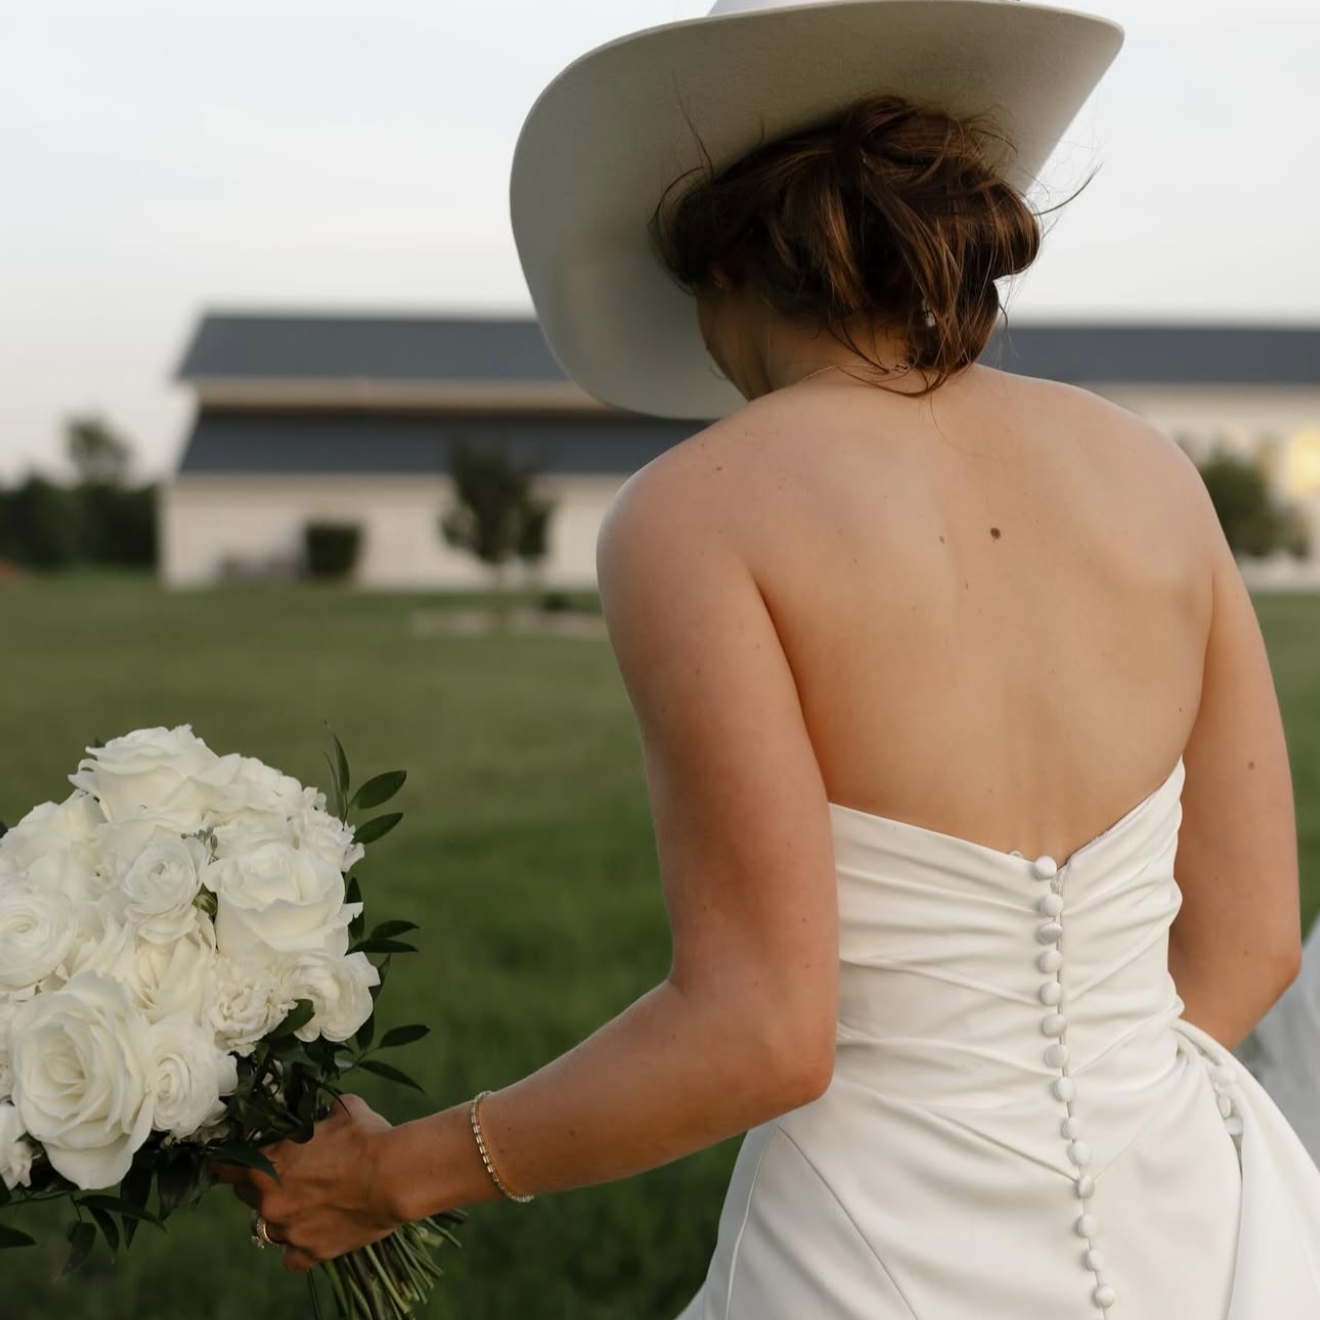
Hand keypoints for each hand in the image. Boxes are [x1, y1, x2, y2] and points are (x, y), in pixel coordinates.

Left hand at [211, 1094, 400, 1272]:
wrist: (394, 1175)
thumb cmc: (366, 1136)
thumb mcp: (341, 1110)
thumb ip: (319, 1115)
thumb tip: (321, 1111)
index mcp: (267, 1165)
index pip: (226, 1168)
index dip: (229, 1162)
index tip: (232, 1161)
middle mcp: (269, 1203)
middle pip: (247, 1196)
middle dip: (261, 1185)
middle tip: (287, 1174)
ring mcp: (288, 1232)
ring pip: (268, 1227)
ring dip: (281, 1214)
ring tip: (307, 1202)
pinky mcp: (310, 1252)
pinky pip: (290, 1255)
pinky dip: (296, 1245)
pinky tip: (311, 1231)